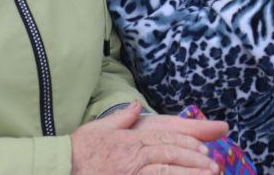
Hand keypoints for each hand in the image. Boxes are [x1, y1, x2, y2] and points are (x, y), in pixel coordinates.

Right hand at [70, 102, 224, 174]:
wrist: (61, 166)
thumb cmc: (78, 151)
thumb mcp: (99, 129)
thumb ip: (120, 118)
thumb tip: (134, 106)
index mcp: (130, 139)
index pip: (164, 138)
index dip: (186, 142)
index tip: (202, 148)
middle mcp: (133, 153)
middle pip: (169, 152)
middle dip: (193, 158)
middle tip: (213, 164)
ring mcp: (131, 169)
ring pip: (166, 168)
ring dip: (189, 172)